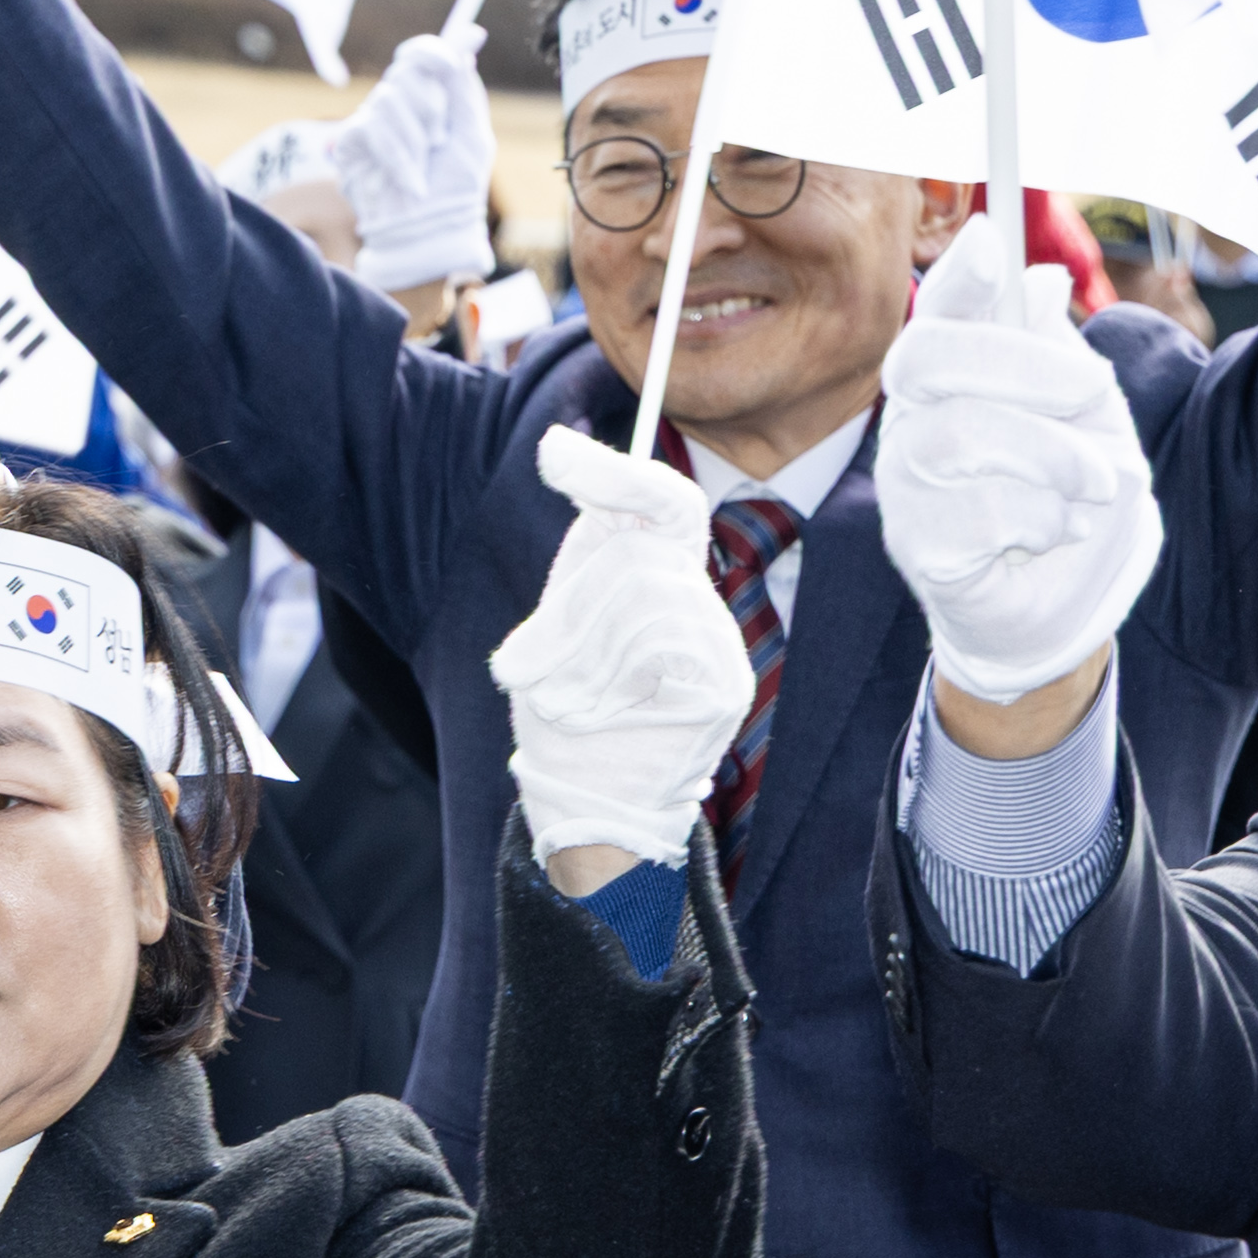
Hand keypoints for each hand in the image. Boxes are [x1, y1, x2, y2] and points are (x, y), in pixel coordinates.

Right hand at [333, 31, 496, 294]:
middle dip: (430, 104)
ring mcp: (371, 120)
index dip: (439, 48)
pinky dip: (396, 157)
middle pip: (407, 69)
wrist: (429, 231)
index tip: (460, 52)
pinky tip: (408, 181)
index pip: (425, 54)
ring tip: (422, 169)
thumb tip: (469, 39)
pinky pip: (369, 127)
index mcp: (431, 98)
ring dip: (414, 140)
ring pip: (388, 99)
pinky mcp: (348, 142)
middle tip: (440, 139)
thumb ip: (466, 90)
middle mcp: (399, 104)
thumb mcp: (473, 135)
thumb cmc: (456, 190)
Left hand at [487, 425, 752, 869]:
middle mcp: (700, 608)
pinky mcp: (723, 689)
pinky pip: (659, 646)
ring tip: (564, 701)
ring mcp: (720, 649)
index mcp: (661, 584)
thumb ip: (578, 561)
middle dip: (571, 609)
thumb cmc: (568, 715)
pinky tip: (594, 717)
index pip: (663, 502)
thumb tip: (562, 452)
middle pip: (636, 556)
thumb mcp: (559, 625)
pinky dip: (604, 683)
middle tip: (533, 668)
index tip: (554, 454)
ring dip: (578, 655)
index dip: (614, 472)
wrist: (587, 805)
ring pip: (645, 598)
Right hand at [878, 214, 1161, 701]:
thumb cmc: (1069, 494)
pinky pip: (975, 511)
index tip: (990, 238)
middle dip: (1022, 364)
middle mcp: (914, 418)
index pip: (938, 311)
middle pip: (930, 357)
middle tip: (1090, 389)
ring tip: (1092, 483)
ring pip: (960, 434)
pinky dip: (1040, 516)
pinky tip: (1054, 529)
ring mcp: (906, 482)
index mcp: (953, 375)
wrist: (1068, 600)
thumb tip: (1036, 276)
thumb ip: (1055, 349)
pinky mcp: (918, 545)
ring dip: (1050, 455)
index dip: (958, 273)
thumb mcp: (1084, 410)